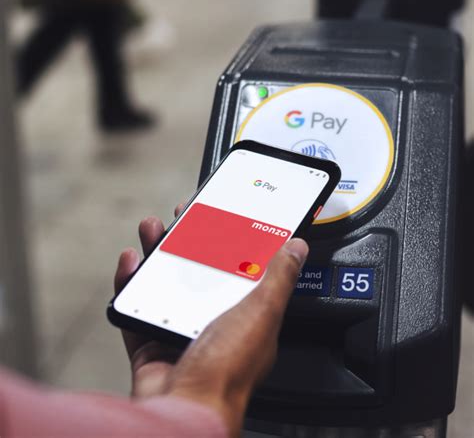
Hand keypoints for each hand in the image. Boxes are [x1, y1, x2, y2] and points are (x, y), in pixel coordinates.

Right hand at [114, 208, 308, 436]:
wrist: (183, 410)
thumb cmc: (228, 369)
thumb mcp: (261, 313)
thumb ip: (279, 278)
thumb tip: (297, 249)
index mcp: (246, 315)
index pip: (240, 268)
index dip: (230, 239)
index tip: (221, 217)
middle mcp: (215, 321)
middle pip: (200, 270)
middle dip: (189, 239)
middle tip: (182, 217)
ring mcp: (181, 330)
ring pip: (168, 282)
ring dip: (159, 253)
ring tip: (154, 229)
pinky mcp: (152, 340)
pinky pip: (139, 304)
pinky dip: (131, 282)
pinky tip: (131, 262)